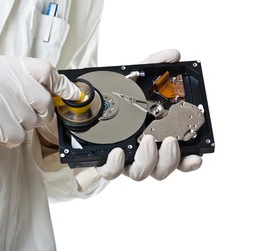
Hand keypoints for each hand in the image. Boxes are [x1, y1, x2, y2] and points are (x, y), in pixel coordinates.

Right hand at [0, 56, 80, 153]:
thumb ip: (19, 82)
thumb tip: (49, 93)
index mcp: (5, 66)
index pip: (45, 70)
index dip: (62, 85)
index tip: (74, 95)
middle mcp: (4, 79)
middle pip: (43, 102)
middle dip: (38, 115)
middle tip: (19, 118)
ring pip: (30, 123)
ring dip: (18, 129)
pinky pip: (17, 137)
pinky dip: (7, 140)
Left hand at [97, 49, 201, 180]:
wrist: (78, 107)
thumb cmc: (110, 99)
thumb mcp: (131, 80)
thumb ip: (152, 68)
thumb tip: (173, 55)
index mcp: (152, 138)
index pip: (175, 157)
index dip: (187, 161)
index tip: (196, 157)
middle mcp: (139, 153)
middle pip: (160, 169)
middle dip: (169, 159)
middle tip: (169, 141)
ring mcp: (121, 159)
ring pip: (139, 173)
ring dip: (148, 160)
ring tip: (146, 141)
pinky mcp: (100, 162)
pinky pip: (110, 172)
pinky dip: (116, 166)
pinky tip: (118, 153)